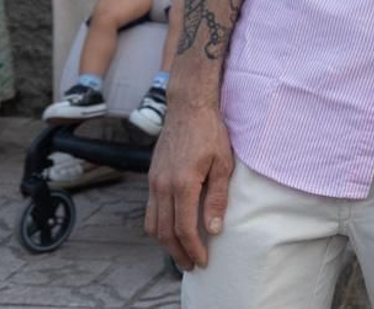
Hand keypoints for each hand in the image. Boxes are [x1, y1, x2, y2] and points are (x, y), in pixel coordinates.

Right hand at [145, 103, 234, 270]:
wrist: (188, 107)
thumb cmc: (210, 133)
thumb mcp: (223, 164)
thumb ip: (217, 198)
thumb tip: (214, 229)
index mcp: (183, 184)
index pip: (184, 228)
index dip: (193, 248)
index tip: (203, 261)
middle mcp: (163, 186)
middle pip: (164, 232)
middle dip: (178, 253)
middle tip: (192, 265)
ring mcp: (154, 182)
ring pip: (153, 224)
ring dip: (165, 243)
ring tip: (181, 253)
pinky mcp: (152, 177)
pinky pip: (150, 210)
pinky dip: (158, 226)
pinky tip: (171, 230)